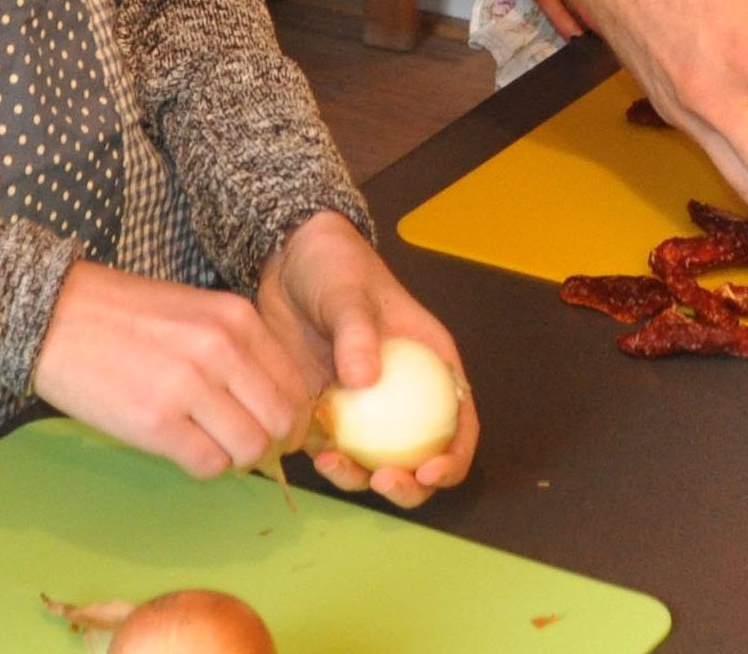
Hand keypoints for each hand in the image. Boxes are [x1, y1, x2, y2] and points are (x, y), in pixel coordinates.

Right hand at [30, 261, 315, 479]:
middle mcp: (222, 350)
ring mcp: (190, 386)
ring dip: (234, 456)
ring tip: (207, 442)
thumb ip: (238, 349)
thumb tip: (272, 402)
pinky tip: (181, 446)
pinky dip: (203, 465)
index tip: (272, 427)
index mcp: (237, 319)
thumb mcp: (196, 313)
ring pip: (249, 448)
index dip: (290, 415)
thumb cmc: (126, 316)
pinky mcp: (156, 422)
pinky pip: (208, 465)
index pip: (295, 385)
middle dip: (269, 441)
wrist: (57, 315)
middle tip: (242, 443)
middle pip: (281, 421)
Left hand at [255, 212, 476, 506]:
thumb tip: (364, 380)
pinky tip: (312, 455)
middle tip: (383, 481)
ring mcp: (364, 410)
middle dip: (409, 486)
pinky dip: (329, 464)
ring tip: (334, 465)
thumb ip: (357, 333)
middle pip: (421, 458)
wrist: (287, 261)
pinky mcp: (327, 414)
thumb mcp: (349, 292)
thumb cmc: (334, 266)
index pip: (460, 423)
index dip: (455, 456)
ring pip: (375, 464)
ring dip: (361, 480)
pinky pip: (334, 451)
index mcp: (431, 366)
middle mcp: (404, 396)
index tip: (431, 471)